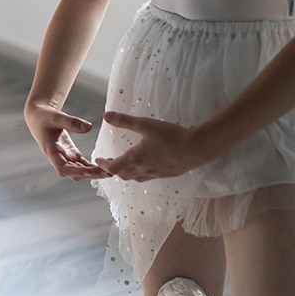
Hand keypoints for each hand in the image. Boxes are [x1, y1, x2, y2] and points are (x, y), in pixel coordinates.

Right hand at [25, 101, 110, 180]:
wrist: (38, 117)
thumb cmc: (43, 116)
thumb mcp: (55, 116)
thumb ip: (71, 122)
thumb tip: (89, 127)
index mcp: (51, 151)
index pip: (63, 168)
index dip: (77, 171)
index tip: (91, 171)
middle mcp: (58, 158)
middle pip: (74, 173)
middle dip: (90, 175)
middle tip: (108, 172)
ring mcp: (64, 157)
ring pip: (80, 171)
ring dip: (93, 173)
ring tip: (110, 171)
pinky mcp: (70, 154)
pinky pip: (82, 164)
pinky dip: (92, 167)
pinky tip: (104, 166)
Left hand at [95, 112, 212, 181]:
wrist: (197, 148)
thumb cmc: (171, 136)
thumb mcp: (145, 124)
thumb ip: (125, 121)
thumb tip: (106, 116)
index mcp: (136, 158)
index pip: (113, 167)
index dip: (104, 165)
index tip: (98, 159)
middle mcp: (144, 169)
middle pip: (123, 175)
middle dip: (114, 170)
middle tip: (109, 163)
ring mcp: (157, 173)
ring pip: (137, 178)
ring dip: (127, 173)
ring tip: (125, 166)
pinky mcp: (168, 174)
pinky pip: (150, 178)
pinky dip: (142, 174)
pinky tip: (146, 167)